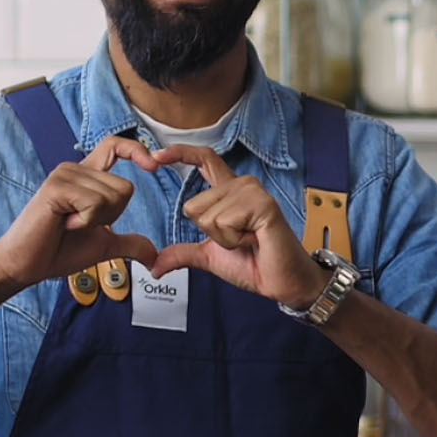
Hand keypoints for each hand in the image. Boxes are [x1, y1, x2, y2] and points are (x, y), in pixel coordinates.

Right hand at [0, 136, 159, 292]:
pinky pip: (95, 202)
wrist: (25, 266)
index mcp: (87, 177)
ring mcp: (64, 175)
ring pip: (113, 196)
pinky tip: (64, 224)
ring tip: (69, 224)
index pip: (116, 146)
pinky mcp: (56, 188)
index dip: (138, 151)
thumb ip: (130, 244)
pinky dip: (86, 221)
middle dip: (112, 216)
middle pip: (125, 187)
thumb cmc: (59, 251)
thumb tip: (154, 256)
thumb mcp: (104, 245)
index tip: (154, 166)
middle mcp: (75, 169)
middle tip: (81, 224)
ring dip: (97, 220)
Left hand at [146, 145, 328, 308]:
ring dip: (224, 239)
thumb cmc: (254, 265)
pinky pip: (225, 221)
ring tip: (248, 240)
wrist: (282, 283)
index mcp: (230, 192)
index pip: (204, 160)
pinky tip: (254, 240)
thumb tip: (155, 266)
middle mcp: (242, 186)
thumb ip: (184, 254)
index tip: (156, 156)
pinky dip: (234, 240)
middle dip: (210, 234)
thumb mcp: (210, 257)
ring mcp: (254, 193)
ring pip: (208, 216)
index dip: (180, 154)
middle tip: (239, 240)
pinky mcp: (263, 205)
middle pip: (194, 205)